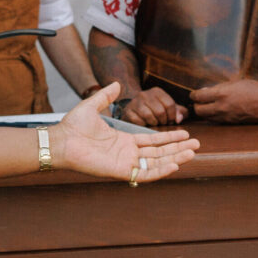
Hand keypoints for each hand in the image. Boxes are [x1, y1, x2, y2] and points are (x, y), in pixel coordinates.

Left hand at [53, 83, 198, 183]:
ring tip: (192, 152)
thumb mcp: (92, 106)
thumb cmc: (73, 126)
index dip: (170, 137)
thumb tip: (117, 83)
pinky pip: (145, 175)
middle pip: (160, 153)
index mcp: (123, 140)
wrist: (61, 140)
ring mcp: (125, 163)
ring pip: (156, 163)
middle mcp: (127, 153)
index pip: (153, 141)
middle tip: (197, 144)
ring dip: (175, 158)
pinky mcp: (121, 172)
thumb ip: (105, 95)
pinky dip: (160, 171)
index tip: (186, 133)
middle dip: (178, 148)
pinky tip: (174, 164)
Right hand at [120, 87, 187, 126]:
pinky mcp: (128, 111)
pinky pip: (139, 121)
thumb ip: (179, 112)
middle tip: (162, 123)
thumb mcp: (168, 108)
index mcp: (157, 91)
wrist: (134, 109)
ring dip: (154, 123)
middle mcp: (145, 94)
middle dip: (163, 121)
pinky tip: (144, 124)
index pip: (170, 104)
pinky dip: (144, 125)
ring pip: (149, 116)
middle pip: (160, 111)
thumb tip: (179, 119)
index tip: (171, 121)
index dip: (172, 116)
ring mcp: (135, 102)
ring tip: (154, 123)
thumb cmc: (154, 109)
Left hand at [190, 79, 257, 122]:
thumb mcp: (236, 83)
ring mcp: (227, 117)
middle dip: (197, 105)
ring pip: (207, 118)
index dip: (194, 95)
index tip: (195, 94)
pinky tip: (219, 111)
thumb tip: (206, 91)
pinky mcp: (232, 123)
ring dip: (205, 112)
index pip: (198, 97)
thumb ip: (219, 87)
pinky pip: (217, 121)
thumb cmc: (256, 89)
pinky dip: (214, 116)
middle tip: (200, 101)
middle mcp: (222, 107)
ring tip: (209, 106)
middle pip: (199, 110)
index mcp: (222, 94)